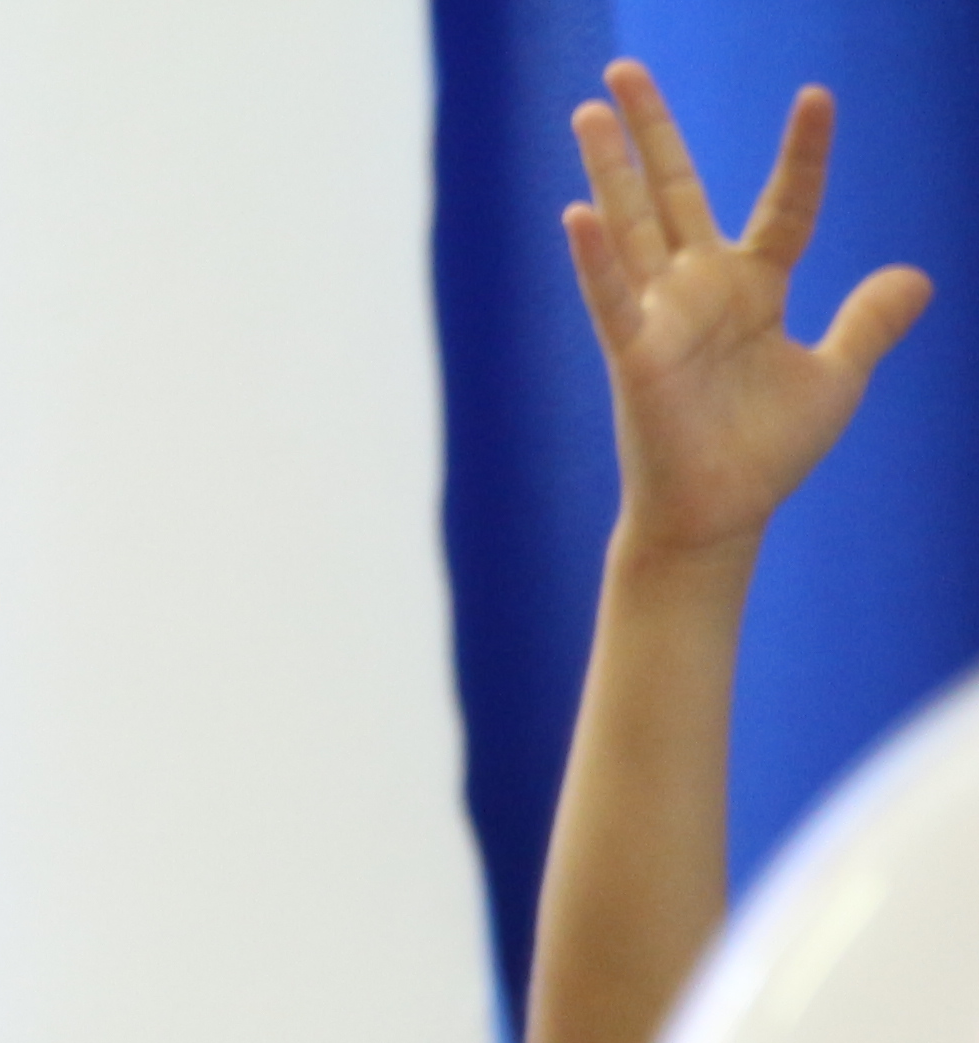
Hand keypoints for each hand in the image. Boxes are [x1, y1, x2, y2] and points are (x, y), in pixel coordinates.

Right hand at [571, 64, 929, 562]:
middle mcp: (700, 290)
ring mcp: (662, 318)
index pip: (786, 204)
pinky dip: (595, 259)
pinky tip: (578, 213)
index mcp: (753, 287)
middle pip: (674, 191)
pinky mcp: (635, 355)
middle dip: (651, 130)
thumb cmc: (766, 453)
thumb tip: (917, 275)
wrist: (720, 517)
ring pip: (633, 225)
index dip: (804, 154)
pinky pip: (612, 298)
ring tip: (588, 110)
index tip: (816, 97)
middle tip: (623, 72)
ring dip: (609, 167)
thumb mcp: (837, 377)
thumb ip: (870, 322)